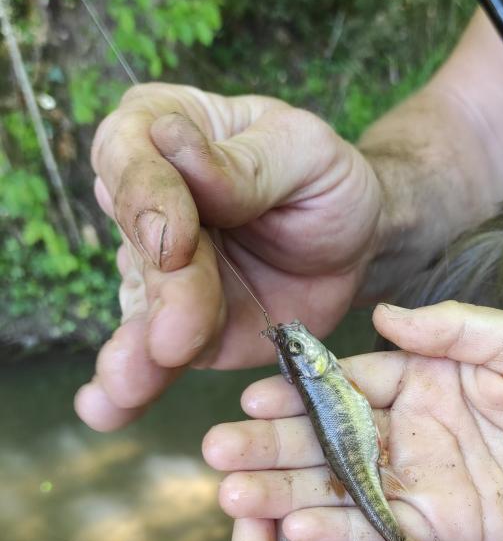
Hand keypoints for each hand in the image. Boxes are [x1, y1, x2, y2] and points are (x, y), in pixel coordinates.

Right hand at [75, 83, 383, 431]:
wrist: (356, 244)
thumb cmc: (326, 183)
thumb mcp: (306, 153)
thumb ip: (245, 162)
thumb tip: (172, 145)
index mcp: (165, 133)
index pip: (134, 159)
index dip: (148, 201)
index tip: (174, 244)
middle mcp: (149, 205)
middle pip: (141, 247)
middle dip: (164, 295)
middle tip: (177, 339)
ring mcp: (162, 272)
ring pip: (144, 311)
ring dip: (136, 352)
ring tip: (125, 386)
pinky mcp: (183, 327)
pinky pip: (157, 356)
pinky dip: (135, 384)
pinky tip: (109, 407)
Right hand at [205, 301, 502, 540]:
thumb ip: (457, 331)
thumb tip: (387, 316)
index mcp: (430, 373)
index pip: (352, 379)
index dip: (303, 388)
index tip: (253, 393)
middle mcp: (416, 425)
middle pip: (333, 433)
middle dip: (275, 441)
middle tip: (217, 448)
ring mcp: (426, 475)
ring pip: (344, 482)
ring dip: (290, 489)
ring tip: (232, 493)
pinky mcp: (445, 522)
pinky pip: (383, 523)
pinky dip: (341, 526)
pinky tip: (295, 526)